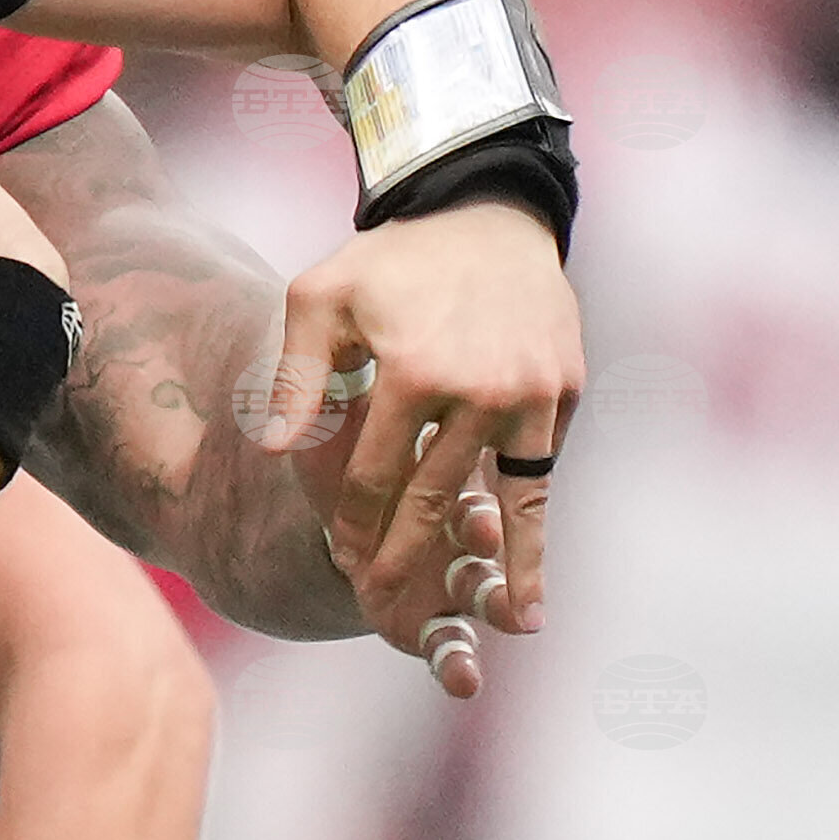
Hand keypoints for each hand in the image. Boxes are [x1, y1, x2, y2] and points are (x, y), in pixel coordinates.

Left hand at [258, 204, 579, 683]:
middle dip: (405, 561)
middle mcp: (477, 390)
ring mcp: (528, 393)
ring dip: (500, 567)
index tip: (341, 568)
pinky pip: (541, 475)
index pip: (373, 476)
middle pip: (432, 498)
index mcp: (413, 372)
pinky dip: (538, 533)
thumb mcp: (323, 296)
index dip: (353, 528)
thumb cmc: (391, 261)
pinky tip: (535, 589)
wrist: (487, 213)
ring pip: (502, 499)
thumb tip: (275, 451)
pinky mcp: (562, 393)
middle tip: (385, 615)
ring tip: (507, 626)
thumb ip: (295, 374)